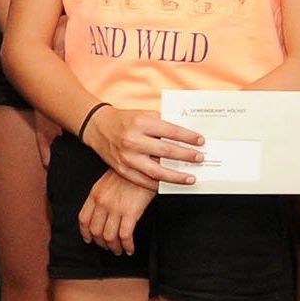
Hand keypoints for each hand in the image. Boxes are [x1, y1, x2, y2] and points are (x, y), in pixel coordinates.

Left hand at [78, 171, 154, 252]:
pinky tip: (130, 248)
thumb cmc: (131, 172)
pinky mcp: (130, 212)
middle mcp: (102, 202)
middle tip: (108, 247)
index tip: (89, 239)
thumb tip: (101, 212)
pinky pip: (125, 236)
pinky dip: (127, 246)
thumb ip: (102, 196)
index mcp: (95, 194)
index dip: (85, 233)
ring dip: (114, 247)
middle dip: (101, 243)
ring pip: (109, 237)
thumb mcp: (108, 181)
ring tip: (119, 250)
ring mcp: (115, 208)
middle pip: (95, 231)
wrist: (145, 164)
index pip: (83, 219)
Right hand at [83, 104, 202, 187]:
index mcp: (141, 122)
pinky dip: (159, 185)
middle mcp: (133, 140)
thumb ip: (163, 124)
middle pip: (166, 151)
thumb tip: (187, 136)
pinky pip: (144, 181)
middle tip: (200, 158)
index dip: (188, 137)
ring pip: (157, 171)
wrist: (98, 127)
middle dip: (186, 156)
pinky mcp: (122, 169)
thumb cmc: (126, 120)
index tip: (201, 141)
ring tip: (190, 178)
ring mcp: (127, 157)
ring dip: (176, 176)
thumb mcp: (144, 115)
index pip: (171, 131)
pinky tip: (171, 185)